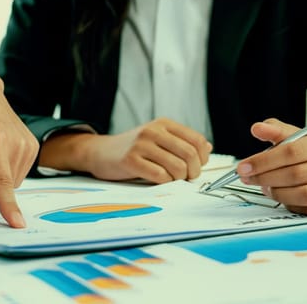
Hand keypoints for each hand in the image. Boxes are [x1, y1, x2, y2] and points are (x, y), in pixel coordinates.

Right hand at [40, 118, 211, 183]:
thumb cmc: (132, 149)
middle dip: (193, 171)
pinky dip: (164, 182)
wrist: (100, 152)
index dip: (202, 157)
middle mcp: (153, 131)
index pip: (196, 140)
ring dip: (179, 179)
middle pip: (189, 154)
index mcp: (163, 124)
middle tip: (187, 178)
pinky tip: (158, 180)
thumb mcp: (157, 138)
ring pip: (177, 167)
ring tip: (172, 180)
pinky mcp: (131, 160)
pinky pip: (160, 176)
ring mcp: (141, 145)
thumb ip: (181, 142)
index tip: (197, 166)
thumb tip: (207, 148)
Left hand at [237, 118, 306, 215]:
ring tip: (266, 188)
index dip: (265, 160)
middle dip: (266, 177)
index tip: (244, 167)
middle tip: (249, 178)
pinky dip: (292, 205)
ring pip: (305, 195)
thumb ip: (278, 131)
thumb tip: (257, 128)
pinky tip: (283, 196)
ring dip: (279, 193)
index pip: (294, 150)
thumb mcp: (301, 135)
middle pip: (298, 174)